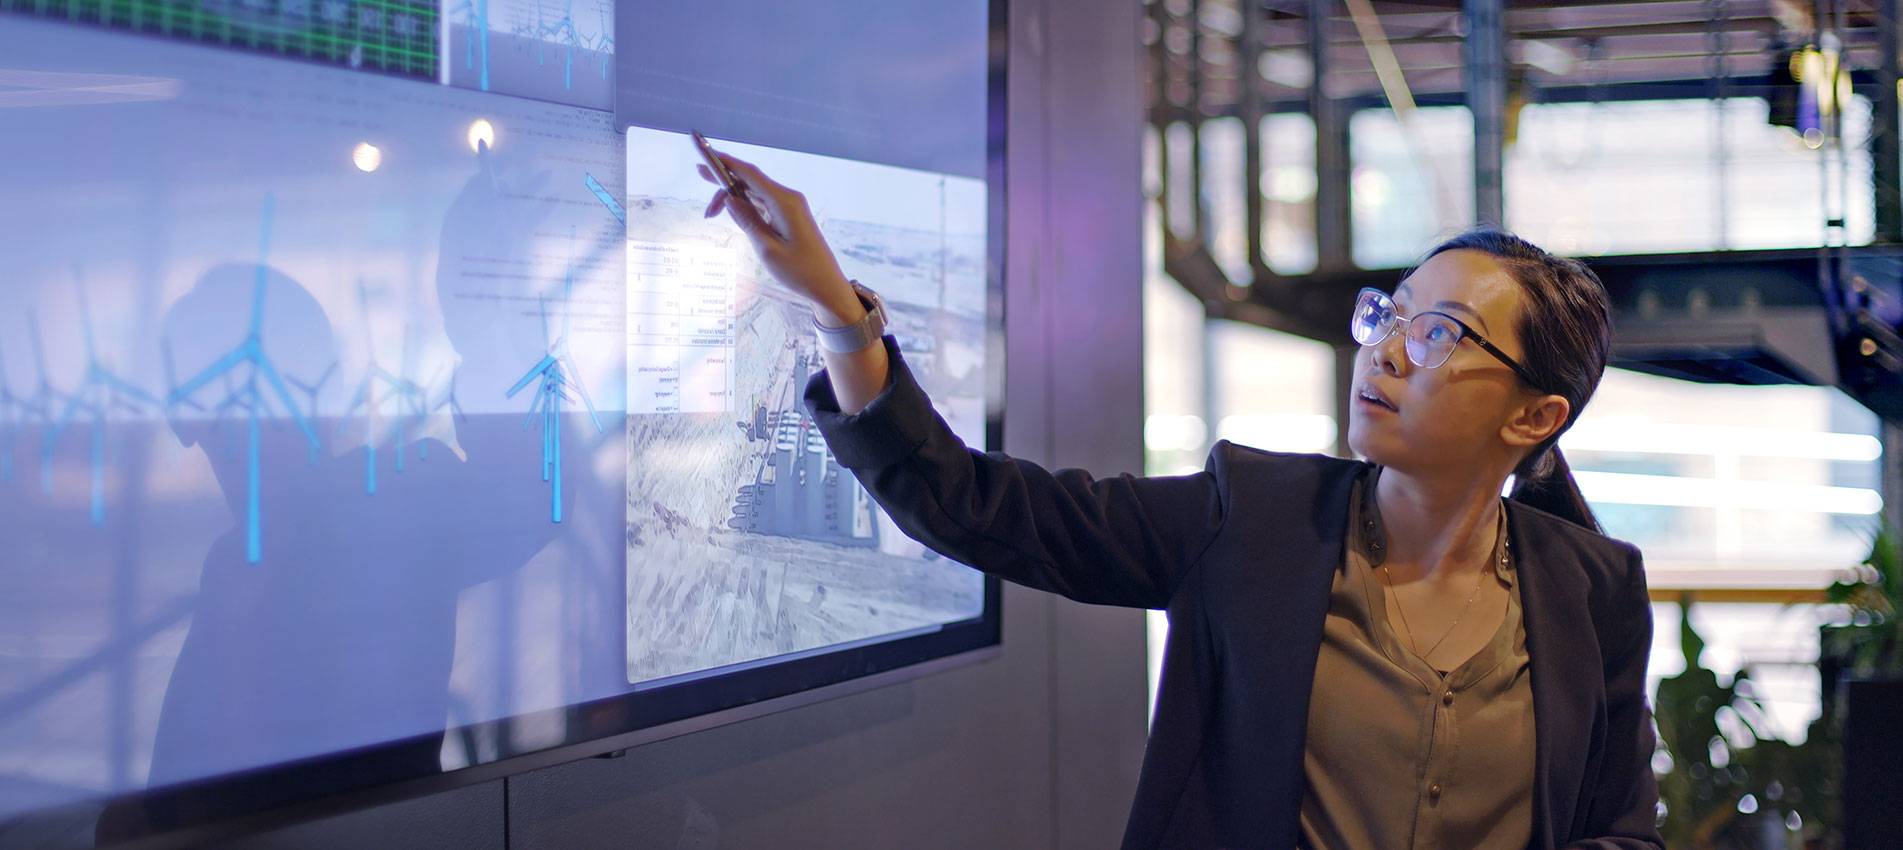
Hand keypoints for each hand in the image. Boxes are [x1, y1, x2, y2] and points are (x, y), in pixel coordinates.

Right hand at [699, 154, 864, 325]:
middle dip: (724, 178)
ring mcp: (790, 207)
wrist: (826, 285)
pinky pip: (763, 203)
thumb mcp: (767, 248)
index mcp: (784, 202)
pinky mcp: (789, 216)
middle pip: (751, 181)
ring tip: (710, 211)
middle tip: (699, 171)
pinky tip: (730, 211)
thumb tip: (730, 199)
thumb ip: (747, 221)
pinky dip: (745, 205)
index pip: (750, 174)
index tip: (706, 155)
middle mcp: (788, 199)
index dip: (726, 163)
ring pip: (755, 193)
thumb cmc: (800, 271)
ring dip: (733, 197)